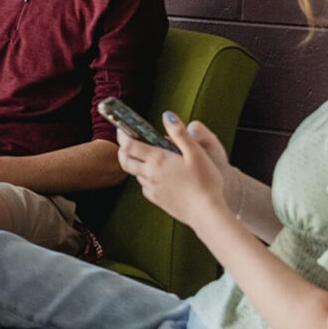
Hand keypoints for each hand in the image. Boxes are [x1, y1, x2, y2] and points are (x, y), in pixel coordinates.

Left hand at [117, 112, 227, 230]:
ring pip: (136, 174)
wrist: (205, 212)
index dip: (123, 136)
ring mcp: (152, 189)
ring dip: (136, 165)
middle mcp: (150, 174)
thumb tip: (167, 115)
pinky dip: (146, 179)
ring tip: (147, 158)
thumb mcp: (196, 152)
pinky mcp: (157, 200)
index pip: (129, 145)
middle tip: (126, 143)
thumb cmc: (205, 181)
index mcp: (157, 160)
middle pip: (125, 161)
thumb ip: (180, 133)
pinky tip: (157, 177)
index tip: (122, 129)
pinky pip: (145, 187)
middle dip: (122, 151)